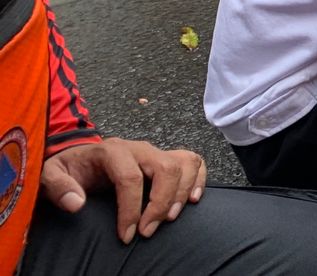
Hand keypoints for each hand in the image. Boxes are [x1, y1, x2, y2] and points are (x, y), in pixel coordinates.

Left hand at [41, 139, 206, 243]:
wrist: (80, 158)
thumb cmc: (69, 168)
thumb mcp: (51, 174)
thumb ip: (59, 187)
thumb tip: (76, 204)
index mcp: (113, 150)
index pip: (131, 178)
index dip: (131, 209)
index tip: (126, 235)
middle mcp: (140, 148)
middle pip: (165, 168)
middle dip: (161, 203)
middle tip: (149, 231)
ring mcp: (156, 152)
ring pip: (183, 164)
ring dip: (180, 194)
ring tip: (169, 219)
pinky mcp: (166, 158)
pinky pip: (193, 161)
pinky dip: (198, 180)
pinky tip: (192, 200)